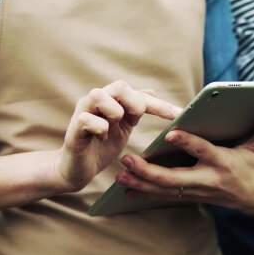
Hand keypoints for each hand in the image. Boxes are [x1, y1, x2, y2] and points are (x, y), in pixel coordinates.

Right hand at [55, 80, 180, 191]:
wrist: (77, 169)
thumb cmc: (101, 146)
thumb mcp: (124, 127)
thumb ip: (135, 109)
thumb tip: (152, 91)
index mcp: (112, 102)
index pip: (140, 95)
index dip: (160, 105)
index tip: (180, 116)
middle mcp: (97, 102)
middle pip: (120, 85)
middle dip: (134, 103)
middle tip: (135, 120)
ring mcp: (83, 112)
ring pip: (99, 95)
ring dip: (113, 111)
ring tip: (113, 126)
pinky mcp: (73, 128)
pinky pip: (87, 119)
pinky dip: (99, 128)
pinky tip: (101, 137)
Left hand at [115, 106, 253, 213]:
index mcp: (224, 163)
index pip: (203, 152)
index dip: (188, 144)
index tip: (170, 134)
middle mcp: (208, 179)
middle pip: (174, 179)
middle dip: (150, 172)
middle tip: (128, 160)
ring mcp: (198, 191)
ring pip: (166, 190)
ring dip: (141, 183)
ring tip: (120, 174)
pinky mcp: (193, 196)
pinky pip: (166, 196)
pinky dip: (146, 192)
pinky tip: (127, 187)